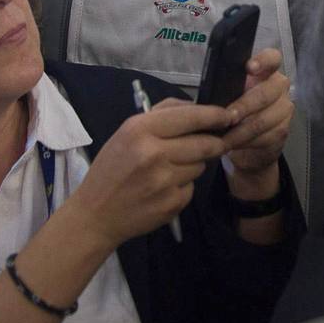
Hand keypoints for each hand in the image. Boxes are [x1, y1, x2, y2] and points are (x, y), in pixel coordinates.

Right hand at [69, 101, 232, 248]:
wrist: (95, 215)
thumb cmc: (112, 168)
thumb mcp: (127, 132)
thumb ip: (162, 115)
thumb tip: (198, 107)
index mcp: (140, 130)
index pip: (191, 117)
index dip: (215, 115)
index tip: (228, 115)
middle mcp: (154, 153)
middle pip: (204, 143)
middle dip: (214, 143)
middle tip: (216, 143)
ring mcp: (164, 181)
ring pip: (200, 165)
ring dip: (194, 165)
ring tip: (169, 169)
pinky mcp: (172, 203)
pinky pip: (191, 187)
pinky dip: (184, 186)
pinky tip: (163, 189)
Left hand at [221, 48, 292, 195]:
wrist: (248, 139)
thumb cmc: (236, 109)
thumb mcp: (231, 93)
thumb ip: (228, 87)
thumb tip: (213, 89)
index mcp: (267, 71)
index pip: (272, 58)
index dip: (262, 61)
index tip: (249, 68)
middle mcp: (279, 87)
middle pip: (265, 93)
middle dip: (244, 107)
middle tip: (228, 117)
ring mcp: (284, 109)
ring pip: (264, 119)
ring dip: (242, 131)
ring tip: (224, 138)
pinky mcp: (283, 131)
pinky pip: (265, 137)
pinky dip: (247, 142)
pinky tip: (233, 145)